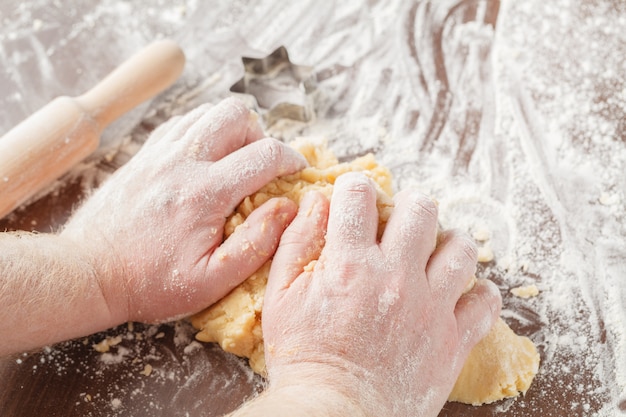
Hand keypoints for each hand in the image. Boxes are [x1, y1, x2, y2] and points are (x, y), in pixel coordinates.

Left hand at [61, 97, 306, 324]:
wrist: (88, 273)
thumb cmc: (150, 283)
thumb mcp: (212, 280)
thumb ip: (257, 243)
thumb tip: (288, 208)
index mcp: (205, 193)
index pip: (265, 154)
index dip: (292, 158)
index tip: (298, 171)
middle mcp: (182, 162)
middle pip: (235, 114)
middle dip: (259, 135)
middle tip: (259, 168)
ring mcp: (159, 153)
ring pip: (207, 112)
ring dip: (231, 130)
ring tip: (233, 162)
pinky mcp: (143, 155)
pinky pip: (182, 122)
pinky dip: (202, 131)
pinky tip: (203, 160)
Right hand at [262, 173, 501, 415]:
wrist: (334, 414)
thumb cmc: (303, 359)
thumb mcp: (280, 297)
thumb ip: (297, 242)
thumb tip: (316, 201)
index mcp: (350, 263)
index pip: (360, 194)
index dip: (356, 188)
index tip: (356, 198)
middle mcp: (395, 277)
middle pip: (421, 209)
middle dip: (408, 205)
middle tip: (399, 221)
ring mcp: (430, 307)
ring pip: (462, 247)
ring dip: (447, 242)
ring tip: (433, 253)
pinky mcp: (452, 339)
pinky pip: (486, 302)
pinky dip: (479, 292)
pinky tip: (460, 292)